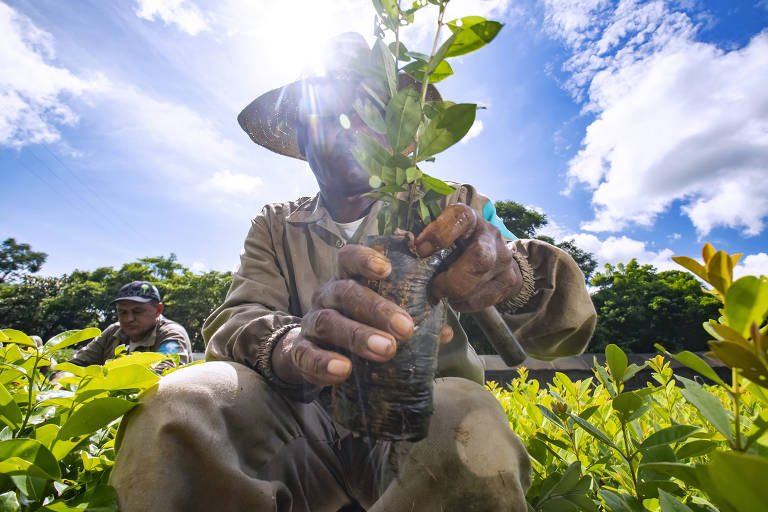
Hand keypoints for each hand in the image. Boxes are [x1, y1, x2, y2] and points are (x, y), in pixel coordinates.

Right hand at [272, 245, 453, 386]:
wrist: (315, 355)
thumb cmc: (358, 329)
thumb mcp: (382, 321)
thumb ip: (412, 320)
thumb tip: (447, 332)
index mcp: (347, 280)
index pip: (348, 258)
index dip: (365, 259)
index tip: (387, 269)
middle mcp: (326, 297)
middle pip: (345, 292)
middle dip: (376, 309)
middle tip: (405, 328)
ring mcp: (311, 323)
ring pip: (328, 323)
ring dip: (358, 336)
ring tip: (385, 350)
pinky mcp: (300, 352)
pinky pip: (306, 356)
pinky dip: (323, 363)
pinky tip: (343, 370)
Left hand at [414, 204, 521, 311]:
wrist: (495, 255)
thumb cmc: (457, 245)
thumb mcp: (443, 236)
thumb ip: (425, 241)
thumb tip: (396, 256)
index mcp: (469, 219)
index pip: (460, 218)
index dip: (439, 233)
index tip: (419, 249)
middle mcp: (490, 235)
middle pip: (479, 257)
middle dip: (452, 279)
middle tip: (435, 287)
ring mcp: (504, 258)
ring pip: (482, 281)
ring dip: (457, 293)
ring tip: (444, 294)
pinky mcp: (510, 280)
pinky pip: (486, 299)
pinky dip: (466, 304)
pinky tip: (457, 300)